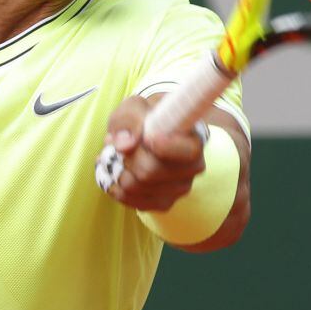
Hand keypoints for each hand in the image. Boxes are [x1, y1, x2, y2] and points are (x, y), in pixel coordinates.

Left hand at [103, 95, 204, 210]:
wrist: (146, 134)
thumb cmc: (144, 118)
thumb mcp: (135, 107)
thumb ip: (130, 119)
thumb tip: (124, 145)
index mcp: (195, 139)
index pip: (188, 152)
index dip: (164, 147)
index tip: (147, 138)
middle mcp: (194, 167)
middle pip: (150, 171)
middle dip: (126, 156)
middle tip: (118, 143)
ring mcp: (180, 188)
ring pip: (136, 187)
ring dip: (117, 170)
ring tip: (117, 155)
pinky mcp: (164, 203)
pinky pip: (130, 201)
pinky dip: (116, 186)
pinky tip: (116, 171)